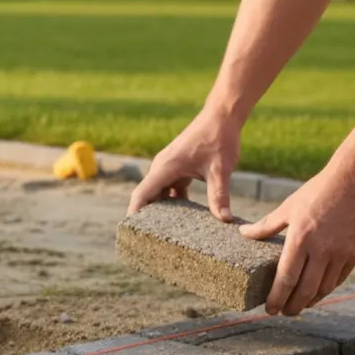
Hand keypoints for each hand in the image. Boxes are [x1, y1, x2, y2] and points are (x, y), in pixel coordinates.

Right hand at [128, 110, 242, 221]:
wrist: (222, 116)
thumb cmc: (219, 138)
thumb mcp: (220, 170)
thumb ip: (220, 195)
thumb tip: (224, 219)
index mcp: (166, 167)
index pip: (142, 194)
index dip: (134, 212)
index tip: (129, 230)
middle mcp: (162, 167)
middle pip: (148, 195)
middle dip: (147, 216)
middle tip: (149, 238)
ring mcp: (169, 166)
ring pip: (160, 192)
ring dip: (163, 209)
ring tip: (166, 232)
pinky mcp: (178, 166)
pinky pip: (170, 187)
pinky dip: (174, 200)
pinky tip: (185, 215)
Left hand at [239, 167, 354, 316]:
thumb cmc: (318, 192)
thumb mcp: (288, 207)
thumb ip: (266, 226)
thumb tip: (243, 233)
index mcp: (300, 239)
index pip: (286, 279)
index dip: (277, 298)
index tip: (269, 309)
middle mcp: (322, 250)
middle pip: (305, 290)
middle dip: (292, 306)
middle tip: (282, 313)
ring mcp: (340, 253)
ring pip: (324, 289)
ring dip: (310, 301)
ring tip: (299, 305)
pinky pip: (339, 279)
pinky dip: (326, 289)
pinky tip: (318, 292)